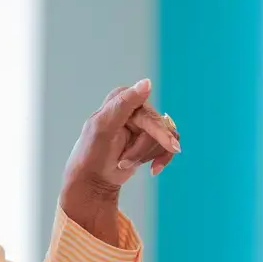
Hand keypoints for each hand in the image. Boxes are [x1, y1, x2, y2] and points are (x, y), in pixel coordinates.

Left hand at [60, 81, 177, 241]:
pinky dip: (162, 160)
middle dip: (141, 150)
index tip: (170, 146)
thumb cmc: (92, 153)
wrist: (92, 179)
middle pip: (158, 128)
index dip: (155, 132)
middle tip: (124, 163)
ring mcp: (143, 123)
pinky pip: (168, 147)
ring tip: (124, 163)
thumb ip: (124, 103)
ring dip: (145, 156)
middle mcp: (135, 107)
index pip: (149, 114)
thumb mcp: (104, 127)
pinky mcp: (150, 139)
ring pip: (165, 138)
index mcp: (122, 98)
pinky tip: (153, 169)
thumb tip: (148, 82)